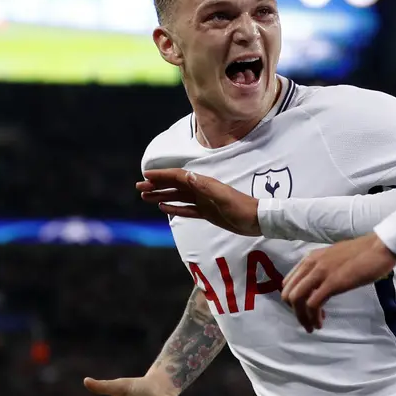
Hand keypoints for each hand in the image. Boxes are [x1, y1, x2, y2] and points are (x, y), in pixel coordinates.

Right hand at [139, 169, 261, 236]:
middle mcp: (202, 190)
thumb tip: (187, 176)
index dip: (162, 175)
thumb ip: (206, 188)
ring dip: (162, 195)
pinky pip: (186, 209)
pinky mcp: (207, 213)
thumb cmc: (241, 208)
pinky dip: (174, 207)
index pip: (179, 177)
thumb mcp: (223, 197)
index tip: (146, 175)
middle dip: (157, 185)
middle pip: (175, 185)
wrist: (257, 220)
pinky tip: (163, 207)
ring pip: (178, 196)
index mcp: (204, 184)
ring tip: (145, 197)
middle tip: (139, 188)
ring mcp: (204, 202)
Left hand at [281, 233, 395, 330]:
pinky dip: (313, 318)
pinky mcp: (332, 283)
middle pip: (288, 293)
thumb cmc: (362, 253)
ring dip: (302, 317)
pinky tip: (321, 323)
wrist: (379, 248)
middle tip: (307, 321)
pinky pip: (313, 304)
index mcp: (310, 258)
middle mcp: (311, 264)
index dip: (293, 300)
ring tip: (312, 326)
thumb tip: (318, 285)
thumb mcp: (334, 258)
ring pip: (297, 300)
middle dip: (295, 312)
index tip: (306, 309)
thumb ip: (323, 268)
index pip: (288, 282)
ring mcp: (321, 273)